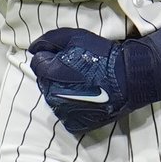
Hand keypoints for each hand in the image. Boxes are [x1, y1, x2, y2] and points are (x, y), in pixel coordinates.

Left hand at [29, 28, 160, 134]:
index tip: (67, 56)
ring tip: (84, 83)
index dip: (51, 57)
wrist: (127, 78)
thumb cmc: (101, 55)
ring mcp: (62, 113)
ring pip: (54, 98)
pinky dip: (72, 106)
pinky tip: (86, 97)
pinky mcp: (74, 124)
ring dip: (62, 90)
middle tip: (76, 70)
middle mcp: (52, 96)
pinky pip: (65, 113)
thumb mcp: (74, 36)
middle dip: (55, 74)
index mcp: (49, 73)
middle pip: (45, 81)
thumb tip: (33, 48)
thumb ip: (49, 40)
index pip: (38, 63)